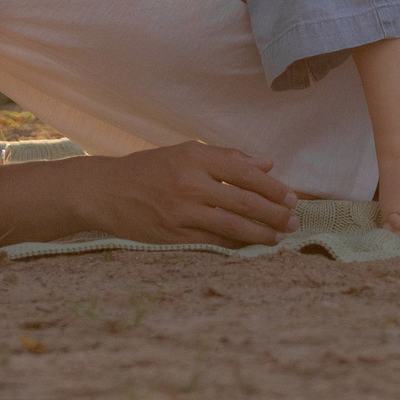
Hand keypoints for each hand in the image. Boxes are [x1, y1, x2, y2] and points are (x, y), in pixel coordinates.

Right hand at [90, 142, 297, 245]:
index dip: (273, 188)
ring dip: (261, 234)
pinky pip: (213, 242)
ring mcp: (182, 213)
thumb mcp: (185, 152)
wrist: (105, 191)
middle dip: (275, 214)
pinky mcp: (174, 236)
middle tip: (294, 221)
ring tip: (279, 237)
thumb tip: (267, 163)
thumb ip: (227, 158)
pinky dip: (236, 245)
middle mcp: (191, 184)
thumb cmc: (149, 169)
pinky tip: (251, 246)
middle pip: (245, 202)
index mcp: (196, 158)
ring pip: (233, 226)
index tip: (291, 197)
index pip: (246, 173)